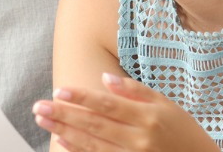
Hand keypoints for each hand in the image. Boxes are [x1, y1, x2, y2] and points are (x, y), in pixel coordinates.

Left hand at [33, 73, 219, 151]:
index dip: (83, 98)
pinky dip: (78, 150)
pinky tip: (61, 140)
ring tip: (43, 120)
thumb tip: (105, 77)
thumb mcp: (166, 105)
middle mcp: (140, 139)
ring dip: (65, 131)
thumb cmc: (183, 131)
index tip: (59, 91)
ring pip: (92, 144)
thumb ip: (135, 91)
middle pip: (95, 125)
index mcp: (149, 117)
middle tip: (39, 107)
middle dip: (64, 115)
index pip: (109, 105)